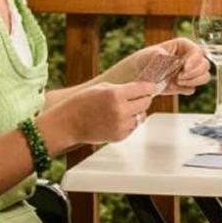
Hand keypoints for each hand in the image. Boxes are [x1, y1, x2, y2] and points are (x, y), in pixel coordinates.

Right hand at [38, 81, 156, 148]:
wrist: (69, 123)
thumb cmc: (83, 102)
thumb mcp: (102, 88)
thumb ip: (123, 88)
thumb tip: (142, 90)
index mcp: (116, 94)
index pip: (143, 88)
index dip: (150, 86)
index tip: (153, 86)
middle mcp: (121, 110)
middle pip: (146, 102)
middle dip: (144, 99)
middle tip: (138, 97)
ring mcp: (121, 125)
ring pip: (141, 116)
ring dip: (136, 112)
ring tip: (122, 109)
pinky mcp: (119, 136)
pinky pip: (133, 127)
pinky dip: (129, 122)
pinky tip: (116, 119)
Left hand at [129, 38, 210, 95]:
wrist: (136, 76)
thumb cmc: (143, 60)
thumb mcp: (148, 54)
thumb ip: (158, 54)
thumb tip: (164, 56)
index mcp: (183, 46)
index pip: (198, 51)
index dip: (195, 60)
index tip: (185, 68)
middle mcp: (189, 58)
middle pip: (205, 65)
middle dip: (195, 73)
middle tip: (180, 77)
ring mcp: (188, 72)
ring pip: (204, 77)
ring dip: (193, 81)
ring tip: (177, 81)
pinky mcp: (184, 85)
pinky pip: (192, 88)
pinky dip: (185, 89)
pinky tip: (174, 86)